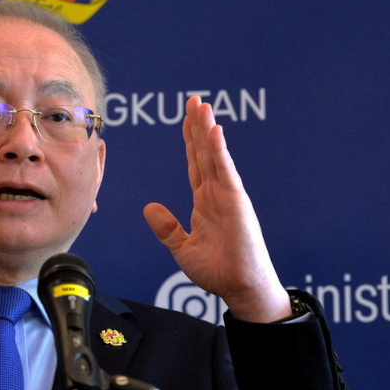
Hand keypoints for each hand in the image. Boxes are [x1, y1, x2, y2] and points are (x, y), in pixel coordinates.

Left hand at [143, 96, 290, 322]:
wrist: (240, 290)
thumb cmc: (219, 272)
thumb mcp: (182, 248)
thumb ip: (167, 228)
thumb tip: (150, 207)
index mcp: (205, 203)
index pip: (196, 164)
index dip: (190, 141)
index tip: (185, 118)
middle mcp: (217, 194)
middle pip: (205, 153)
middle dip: (198, 126)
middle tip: (194, 100)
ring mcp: (228, 197)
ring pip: (215, 156)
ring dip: (207, 130)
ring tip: (202, 105)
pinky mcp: (237, 204)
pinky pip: (225, 172)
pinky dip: (220, 151)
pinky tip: (214, 131)